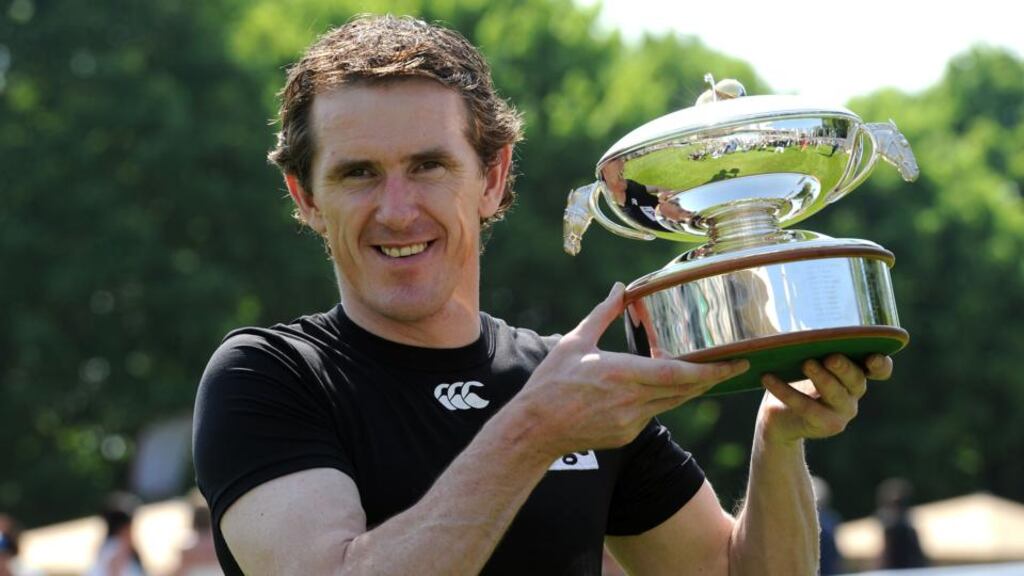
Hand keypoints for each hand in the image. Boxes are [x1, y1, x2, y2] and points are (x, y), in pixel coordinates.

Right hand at [515, 283, 748, 457]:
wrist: (535, 429)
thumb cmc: (552, 382)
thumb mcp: (576, 341)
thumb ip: (602, 313)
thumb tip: (619, 287)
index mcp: (623, 373)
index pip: (679, 373)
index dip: (713, 370)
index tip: (737, 362)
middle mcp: (633, 400)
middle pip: (685, 389)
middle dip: (712, 378)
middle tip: (734, 364)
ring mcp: (632, 421)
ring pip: (673, 402)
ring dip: (689, 387)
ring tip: (704, 372)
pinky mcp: (627, 435)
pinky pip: (653, 414)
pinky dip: (662, 399)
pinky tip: (658, 388)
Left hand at [758, 353, 892, 445]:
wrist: (780, 417)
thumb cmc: (795, 377)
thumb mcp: (803, 356)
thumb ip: (808, 341)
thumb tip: (790, 316)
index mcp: (855, 373)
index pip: (880, 370)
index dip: (881, 365)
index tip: (873, 357)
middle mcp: (854, 393)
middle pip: (857, 380)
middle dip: (844, 368)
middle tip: (831, 357)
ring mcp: (843, 412)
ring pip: (835, 394)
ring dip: (822, 378)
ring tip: (806, 364)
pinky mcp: (826, 425)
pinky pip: (805, 406)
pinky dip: (785, 391)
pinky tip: (767, 377)